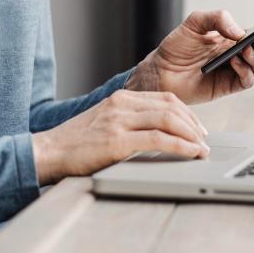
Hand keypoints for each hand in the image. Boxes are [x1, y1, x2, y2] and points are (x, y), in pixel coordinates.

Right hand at [32, 89, 209, 184]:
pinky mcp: (117, 141)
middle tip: (205, 141)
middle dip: (194, 125)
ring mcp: (119, 121)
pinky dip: (180, 147)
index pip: (166, 98)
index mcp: (121, 98)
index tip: (198, 128)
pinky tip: (190, 154)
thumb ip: (130, 122)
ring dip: (192, 136)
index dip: (187, 114)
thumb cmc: (76, 143)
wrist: (47, 152)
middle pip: (172, 107)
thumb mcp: (106, 123)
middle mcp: (122, 104)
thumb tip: (160, 133)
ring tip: (201, 150)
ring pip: (169, 120)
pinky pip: (159, 140)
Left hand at [125, 10, 253, 103]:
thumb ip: (217, 19)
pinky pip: (247, 81)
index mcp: (231, 38)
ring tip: (243, 53)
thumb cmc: (176, 47)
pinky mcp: (227, 87)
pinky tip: (235, 64)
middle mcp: (236, 54)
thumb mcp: (194, 23)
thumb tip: (240, 32)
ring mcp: (233, 71)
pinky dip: (246, 72)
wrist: (160, 71)